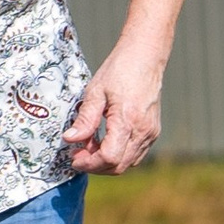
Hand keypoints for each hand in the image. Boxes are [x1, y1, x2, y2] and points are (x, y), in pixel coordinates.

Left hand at [63, 42, 165, 174]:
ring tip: (89, 146)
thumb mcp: (96, 91)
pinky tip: (104, 141)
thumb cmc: (120, 70)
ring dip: (107, 162)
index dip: (89, 163)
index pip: (109, 157)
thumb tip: (70, 139)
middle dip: (95, 166)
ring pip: (128, 163)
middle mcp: (143, 131)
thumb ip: (85, 119)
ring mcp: (151, 133)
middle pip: (119, 166)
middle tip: (77, 154)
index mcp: (128, 120)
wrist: (145, 57)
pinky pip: (135, 154)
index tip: (73, 158)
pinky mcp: (153, 131)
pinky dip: (119, 154)